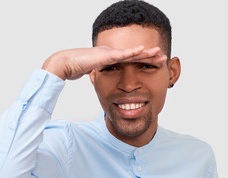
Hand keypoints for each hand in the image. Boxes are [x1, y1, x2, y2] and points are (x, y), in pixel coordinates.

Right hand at [41, 46, 166, 79]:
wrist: (64, 63)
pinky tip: (141, 50)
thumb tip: (101, 77)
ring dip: (145, 53)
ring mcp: (108, 53)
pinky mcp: (104, 56)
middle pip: (134, 56)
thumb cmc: (75, 67)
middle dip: (149, 56)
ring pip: (131, 53)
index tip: (154, 64)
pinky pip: (120, 55)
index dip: (143, 61)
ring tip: (158, 51)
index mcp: (110, 58)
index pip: (130, 61)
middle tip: (163, 56)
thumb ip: (99, 74)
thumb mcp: (92, 73)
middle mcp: (112, 54)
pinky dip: (131, 52)